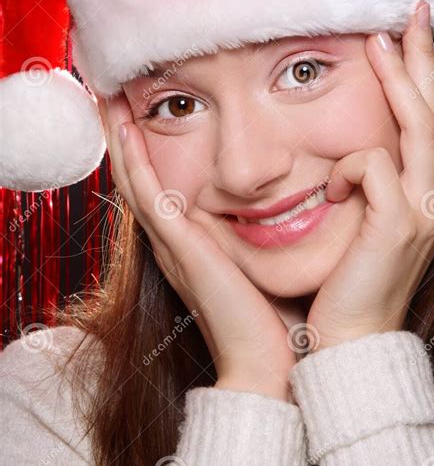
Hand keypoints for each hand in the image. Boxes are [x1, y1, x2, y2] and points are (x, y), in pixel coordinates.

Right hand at [98, 95, 302, 401]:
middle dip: (125, 140)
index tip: (145, 118)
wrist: (270, 365)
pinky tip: (126, 129)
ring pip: (133, 181)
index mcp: (192, 248)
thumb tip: (291, 205)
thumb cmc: (275, 321)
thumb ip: (265, 238)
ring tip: (110, 101)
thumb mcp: (265, 266)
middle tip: (115, 100)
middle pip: (137, 181)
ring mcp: (173, 245)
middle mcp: (175, 244)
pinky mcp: (180, 248)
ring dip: (121, 141)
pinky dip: (133, 161)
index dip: (147, 155)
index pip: (161, 192)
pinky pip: (147, 195)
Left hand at [307, 0, 433, 348]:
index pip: (433, 122)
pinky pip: (373, 168)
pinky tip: (332, 191)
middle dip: (422, 60)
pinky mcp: (399, 222)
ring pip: (417, 124)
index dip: (425, 78)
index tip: (410, 37)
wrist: (351, 334)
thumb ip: (371, 183)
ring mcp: (426, 208)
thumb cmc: (351, 277)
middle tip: (411, 15)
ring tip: (379, 41)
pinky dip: (348, 171)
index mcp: (430, 193)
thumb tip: (357, 153)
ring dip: (397, 79)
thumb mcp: (368, 221)